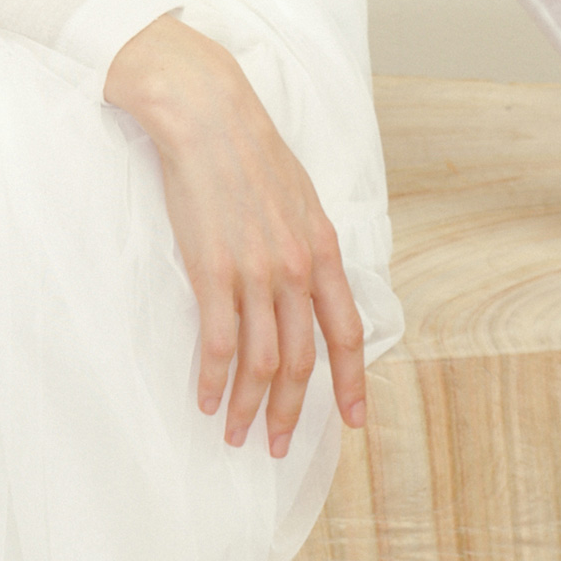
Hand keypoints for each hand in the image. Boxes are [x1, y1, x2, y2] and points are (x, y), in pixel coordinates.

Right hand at [103, 16, 369, 450]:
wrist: (208, 114)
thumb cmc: (248, 151)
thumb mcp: (298, 198)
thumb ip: (307, 245)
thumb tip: (308, 282)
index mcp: (324, 251)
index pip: (348, 331)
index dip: (352, 382)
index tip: (354, 422)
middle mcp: (297, 268)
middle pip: (304, 359)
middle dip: (295, 411)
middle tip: (280, 446)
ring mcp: (255, 272)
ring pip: (264, 361)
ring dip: (250, 407)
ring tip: (237, 434)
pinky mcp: (212, 269)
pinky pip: (219, 342)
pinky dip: (214, 379)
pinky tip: (206, 400)